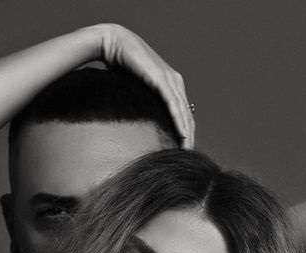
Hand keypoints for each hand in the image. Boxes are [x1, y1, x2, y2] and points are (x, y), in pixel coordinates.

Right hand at [92, 23, 194, 147]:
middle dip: (190, 136)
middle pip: (187, 115)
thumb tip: (141, 118)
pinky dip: (179, 121)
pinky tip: (183, 134)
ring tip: (187, 150)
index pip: (183, 113)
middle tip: (189, 155)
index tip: (184, 149)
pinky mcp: (162, 79)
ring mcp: (170, 80)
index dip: (186, 131)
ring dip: (187, 133)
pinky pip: (174, 105)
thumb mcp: (137, 88)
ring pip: (184, 112)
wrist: (115, 44)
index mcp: (171, 84)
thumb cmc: (122, 66)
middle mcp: (175, 82)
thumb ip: (144, 100)